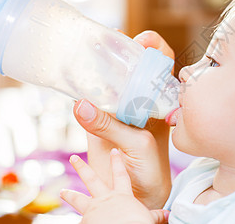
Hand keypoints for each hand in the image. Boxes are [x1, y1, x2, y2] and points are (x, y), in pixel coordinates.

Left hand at [60, 149, 169, 223]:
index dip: (117, 162)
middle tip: (73, 157)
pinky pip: (80, 220)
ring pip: (78, 199)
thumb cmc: (137, 223)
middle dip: (82, 167)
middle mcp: (105, 199)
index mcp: (121, 195)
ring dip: (70, 194)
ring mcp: (92, 210)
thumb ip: (155, 215)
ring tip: (61, 191)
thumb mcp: (148, 217)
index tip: (113, 150)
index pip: (120, 174)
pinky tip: (78, 221)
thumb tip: (167, 215)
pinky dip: (80, 221)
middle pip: (91, 179)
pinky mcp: (84, 221)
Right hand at [76, 31, 174, 208]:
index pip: (162, 62)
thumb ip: (110, 126)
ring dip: (98, 65)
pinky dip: (79, 88)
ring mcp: (117, 107)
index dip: (154, 47)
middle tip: (107, 42)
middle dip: (120, 49)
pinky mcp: (96, 120)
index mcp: (158, 99)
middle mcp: (139, 97)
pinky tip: (72, 77)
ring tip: (87, 52)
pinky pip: (86, 100)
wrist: (137, 193)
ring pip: (107, 78)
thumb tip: (80, 104)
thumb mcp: (137, 143)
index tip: (142, 42)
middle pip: (131, 64)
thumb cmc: (150, 166)